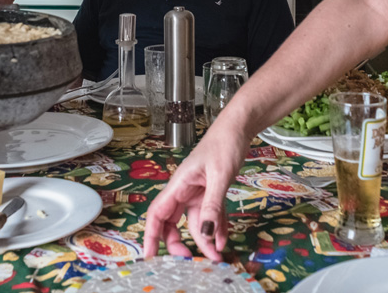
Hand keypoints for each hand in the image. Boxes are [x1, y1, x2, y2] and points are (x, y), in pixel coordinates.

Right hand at [142, 118, 249, 258]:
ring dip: (204, 240)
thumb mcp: (220, 176)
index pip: (157, 213)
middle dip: (181, 243)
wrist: (238, 128)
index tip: (150, 256)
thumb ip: (212, 205)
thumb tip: (206, 233)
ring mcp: (196, 192)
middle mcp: (184, 190)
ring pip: (194, 223)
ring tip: (218, 255)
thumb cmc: (224, 144)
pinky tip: (225, 239)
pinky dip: (216, 229)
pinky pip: (209, 216)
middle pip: (173, 223)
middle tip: (194, 260)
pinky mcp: (209, 193)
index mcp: (179, 184)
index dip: (151, 235)